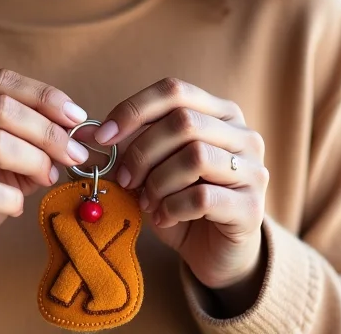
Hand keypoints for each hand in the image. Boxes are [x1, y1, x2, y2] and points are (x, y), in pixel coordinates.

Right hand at [0, 68, 89, 292]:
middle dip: (47, 130)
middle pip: (0, 108)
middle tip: (74, 153)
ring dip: (35, 161)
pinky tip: (16, 205)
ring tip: (47, 177)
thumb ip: (26, 136)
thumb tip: (72, 128)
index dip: (43, 95)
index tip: (76, 117)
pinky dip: (13, 198)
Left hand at [95, 79, 268, 295]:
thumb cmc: (181, 199)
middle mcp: (243, 135)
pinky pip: (202, 197)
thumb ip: (129, 144)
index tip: (103, 136)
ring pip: (195, 156)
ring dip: (158, 181)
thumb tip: (87, 133)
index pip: (174, 90)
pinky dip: (172, 206)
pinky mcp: (252, 208)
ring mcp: (253, 170)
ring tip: (147, 200)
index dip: (134, 109)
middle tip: (125, 178)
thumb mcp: (153, 166)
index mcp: (219, 112)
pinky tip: (164, 216)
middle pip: (183, 121)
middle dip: (142, 151)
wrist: (216, 251)